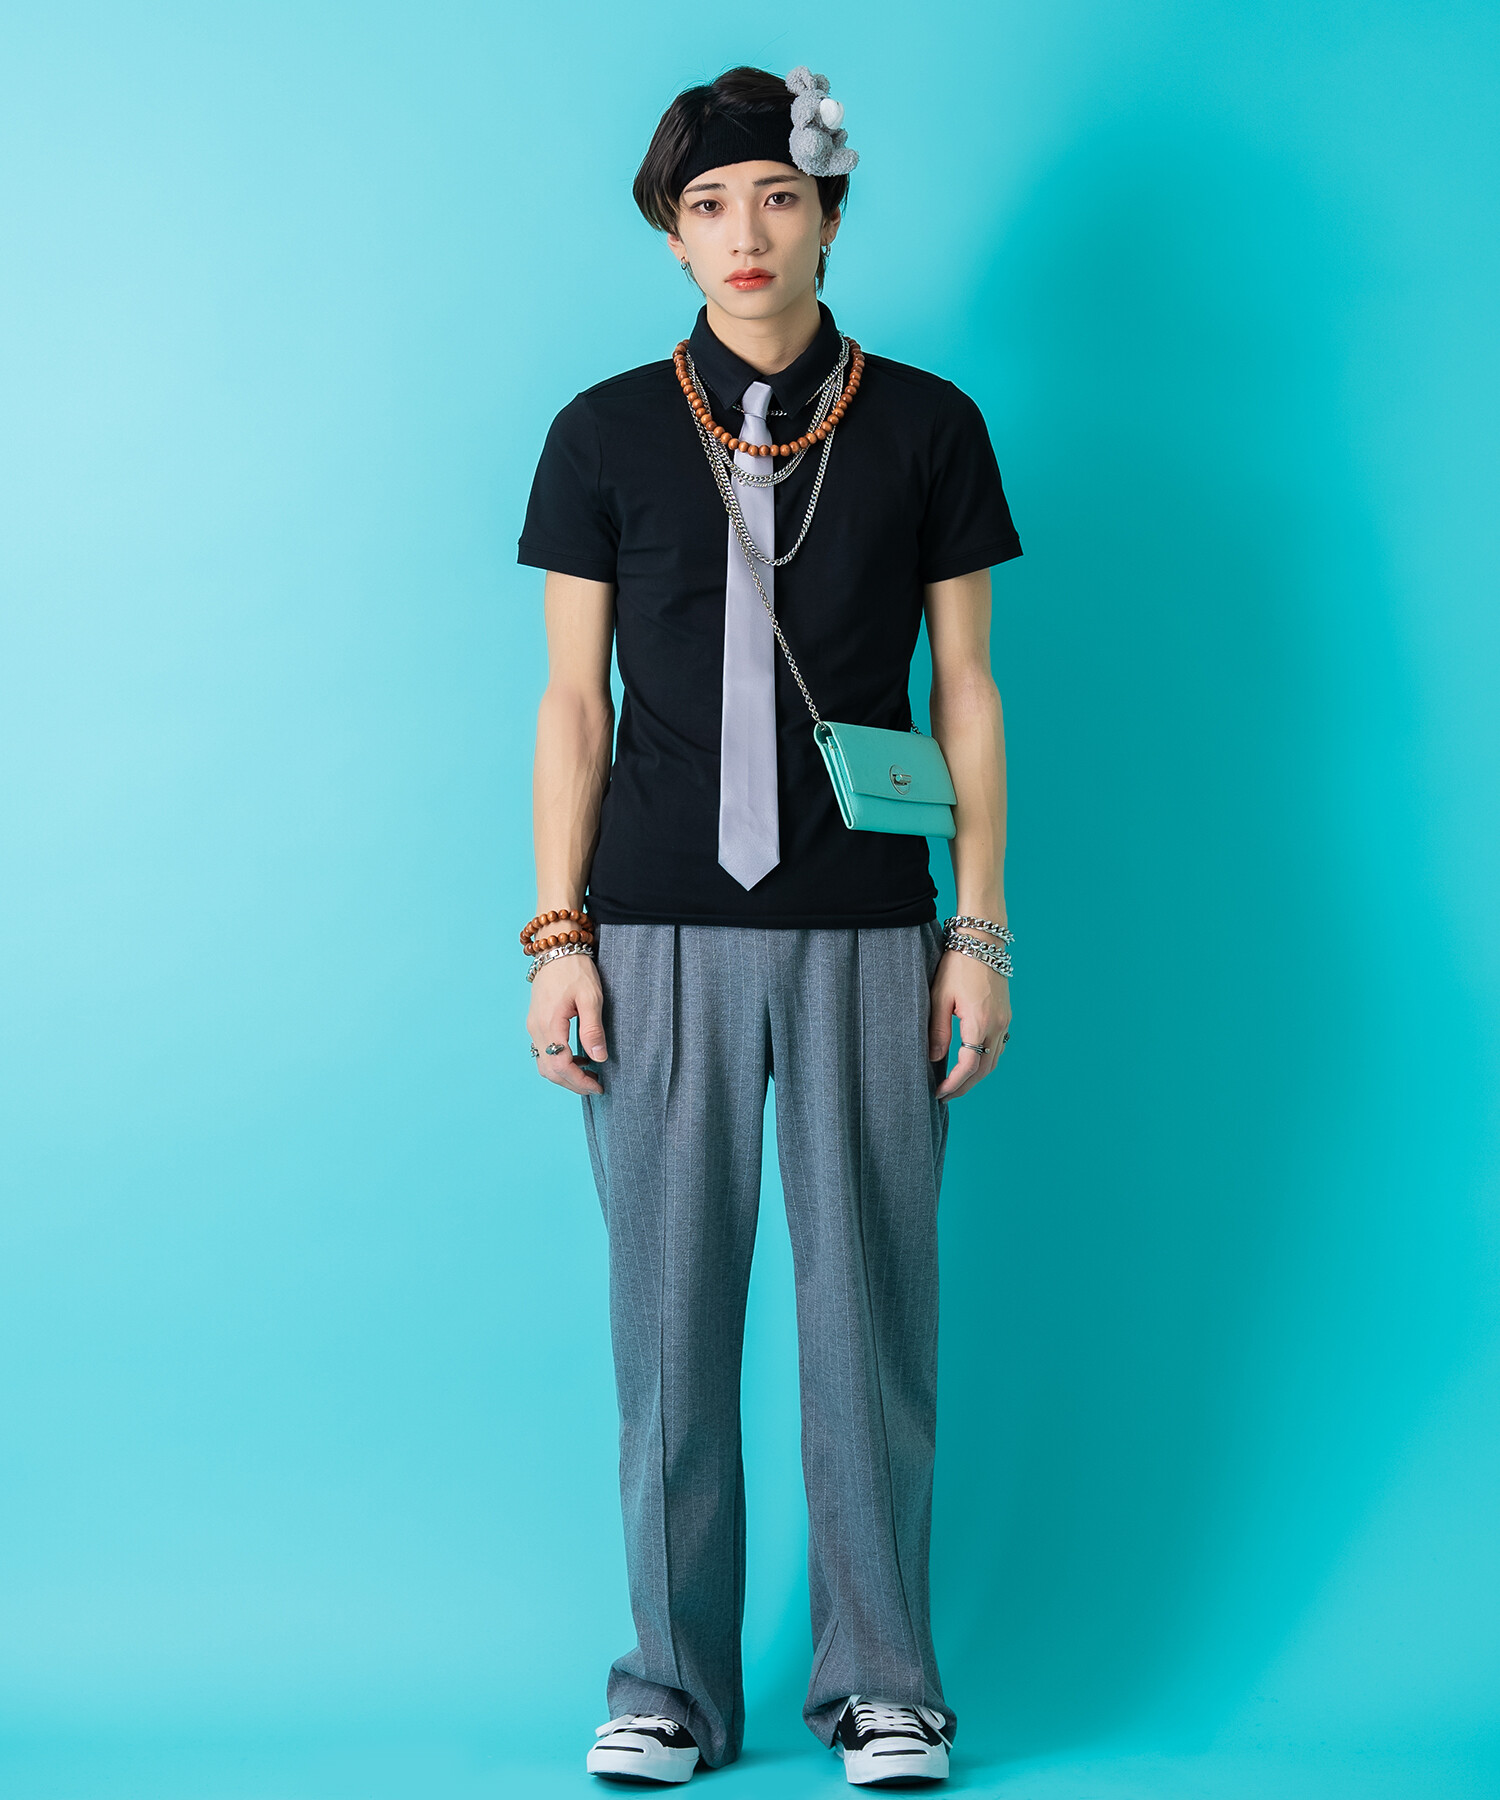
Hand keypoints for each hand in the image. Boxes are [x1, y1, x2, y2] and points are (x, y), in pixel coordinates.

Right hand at [526, 955, 607, 1095]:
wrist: (556, 949)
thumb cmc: (576, 970)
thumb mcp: (591, 997)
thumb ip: (593, 1029)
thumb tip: (599, 1058)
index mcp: (549, 1024)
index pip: (560, 1065)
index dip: (579, 1081)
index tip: (598, 1086)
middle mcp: (536, 1028)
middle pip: (549, 1070)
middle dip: (572, 1083)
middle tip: (596, 1085)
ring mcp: (533, 1026)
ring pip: (543, 1063)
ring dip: (564, 1075)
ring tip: (588, 1074)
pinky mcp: (535, 1022)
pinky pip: (542, 1052)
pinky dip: (558, 1062)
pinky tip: (577, 1059)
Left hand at [929, 948, 1009, 1100]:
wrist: (983, 941)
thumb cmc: (958, 964)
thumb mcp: (940, 997)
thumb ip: (938, 1030)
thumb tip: (933, 1058)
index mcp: (980, 1022)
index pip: (969, 1066)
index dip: (953, 1084)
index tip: (938, 1092)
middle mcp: (997, 1026)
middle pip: (984, 1069)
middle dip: (965, 1086)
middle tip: (945, 1096)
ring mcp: (1005, 1021)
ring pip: (994, 1060)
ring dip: (976, 1076)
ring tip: (955, 1084)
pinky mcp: (1005, 1015)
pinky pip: (997, 1047)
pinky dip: (985, 1061)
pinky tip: (971, 1063)